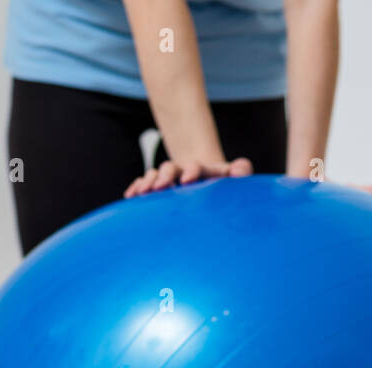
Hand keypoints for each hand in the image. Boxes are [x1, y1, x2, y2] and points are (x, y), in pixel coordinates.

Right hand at [124, 157, 253, 197]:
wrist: (210, 187)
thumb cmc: (225, 189)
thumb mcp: (234, 180)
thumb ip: (240, 172)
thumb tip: (241, 168)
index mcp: (203, 171)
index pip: (196, 167)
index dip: (191, 171)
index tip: (187, 180)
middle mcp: (183, 172)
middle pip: (171, 168)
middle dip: (165, 175)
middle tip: (160, 185)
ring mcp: (169, 180)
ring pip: (155, 175)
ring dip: (148, 181)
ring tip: (142, 192)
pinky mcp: (158, 188)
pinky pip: (144, 185)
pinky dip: (137, 187)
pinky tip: (130, 195)